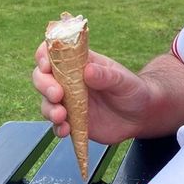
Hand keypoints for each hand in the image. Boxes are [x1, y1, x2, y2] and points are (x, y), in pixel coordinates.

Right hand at [33, 43, 159, 145]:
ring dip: (49, 109)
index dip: (44, 56)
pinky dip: (57, 128)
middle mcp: (69, 81)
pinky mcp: (72, 121)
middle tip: (57, 94)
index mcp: (80, 63)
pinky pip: (57, 125)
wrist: (141, 115)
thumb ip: (107, 76)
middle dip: (44, 84)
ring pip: (46, 102)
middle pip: (43, 77)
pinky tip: (65, 130)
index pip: (54, 53)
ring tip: (62, 116)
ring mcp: (69, 101)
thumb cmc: (133, 90)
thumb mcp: (124, 80)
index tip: (47, 65)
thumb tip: (88, 71)